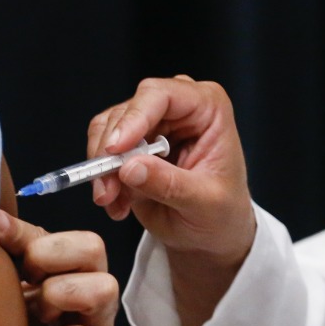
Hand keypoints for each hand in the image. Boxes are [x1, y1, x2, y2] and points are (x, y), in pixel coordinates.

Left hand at [0, 210, 121, 325]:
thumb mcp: (23, 301)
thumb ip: (11, 264)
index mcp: (70, 270)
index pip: (55, 234)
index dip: (22, 232)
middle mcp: (91, 290)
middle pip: (92, 246)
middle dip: (50, 257)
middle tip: (28, 282)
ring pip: (101, 287)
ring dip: (59, 297)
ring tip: (39, 318)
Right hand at [86, 76, 255, 274]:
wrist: (213, 230)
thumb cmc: (222, 210)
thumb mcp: (205, 203)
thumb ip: (169, 184)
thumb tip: (130, 168)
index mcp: (207, 108)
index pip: (162, 95)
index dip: (135, 118)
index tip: (116, 149)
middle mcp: (177, 107)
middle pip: (127, 111)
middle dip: (111, 151)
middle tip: (109, 188)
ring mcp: (151, 123)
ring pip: (107, 129)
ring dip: (102, 167)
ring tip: (114, 200)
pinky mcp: (131, 143)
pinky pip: (102, 150)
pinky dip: (102, 177)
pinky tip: (117, 203)